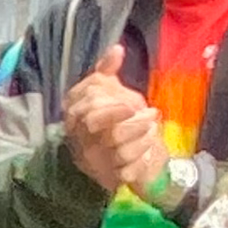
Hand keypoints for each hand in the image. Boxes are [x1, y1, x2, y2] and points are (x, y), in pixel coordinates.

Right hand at [63, 44, 168, 196]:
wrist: (116, 153)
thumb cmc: (110, 116)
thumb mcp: (106, 90)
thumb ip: (107, 70)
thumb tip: (117, 49)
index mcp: (75, 118)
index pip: (86, 114)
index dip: (110, 110)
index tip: (130, 105)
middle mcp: (80, 142)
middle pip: (105, 134)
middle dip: (132, 124)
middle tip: (151, 115)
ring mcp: (94, 162)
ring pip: (120, 152)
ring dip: (142, 139)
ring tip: (152, 129)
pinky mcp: (108, 178)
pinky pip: (127, 173)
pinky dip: (141, 160)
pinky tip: (148, 150)